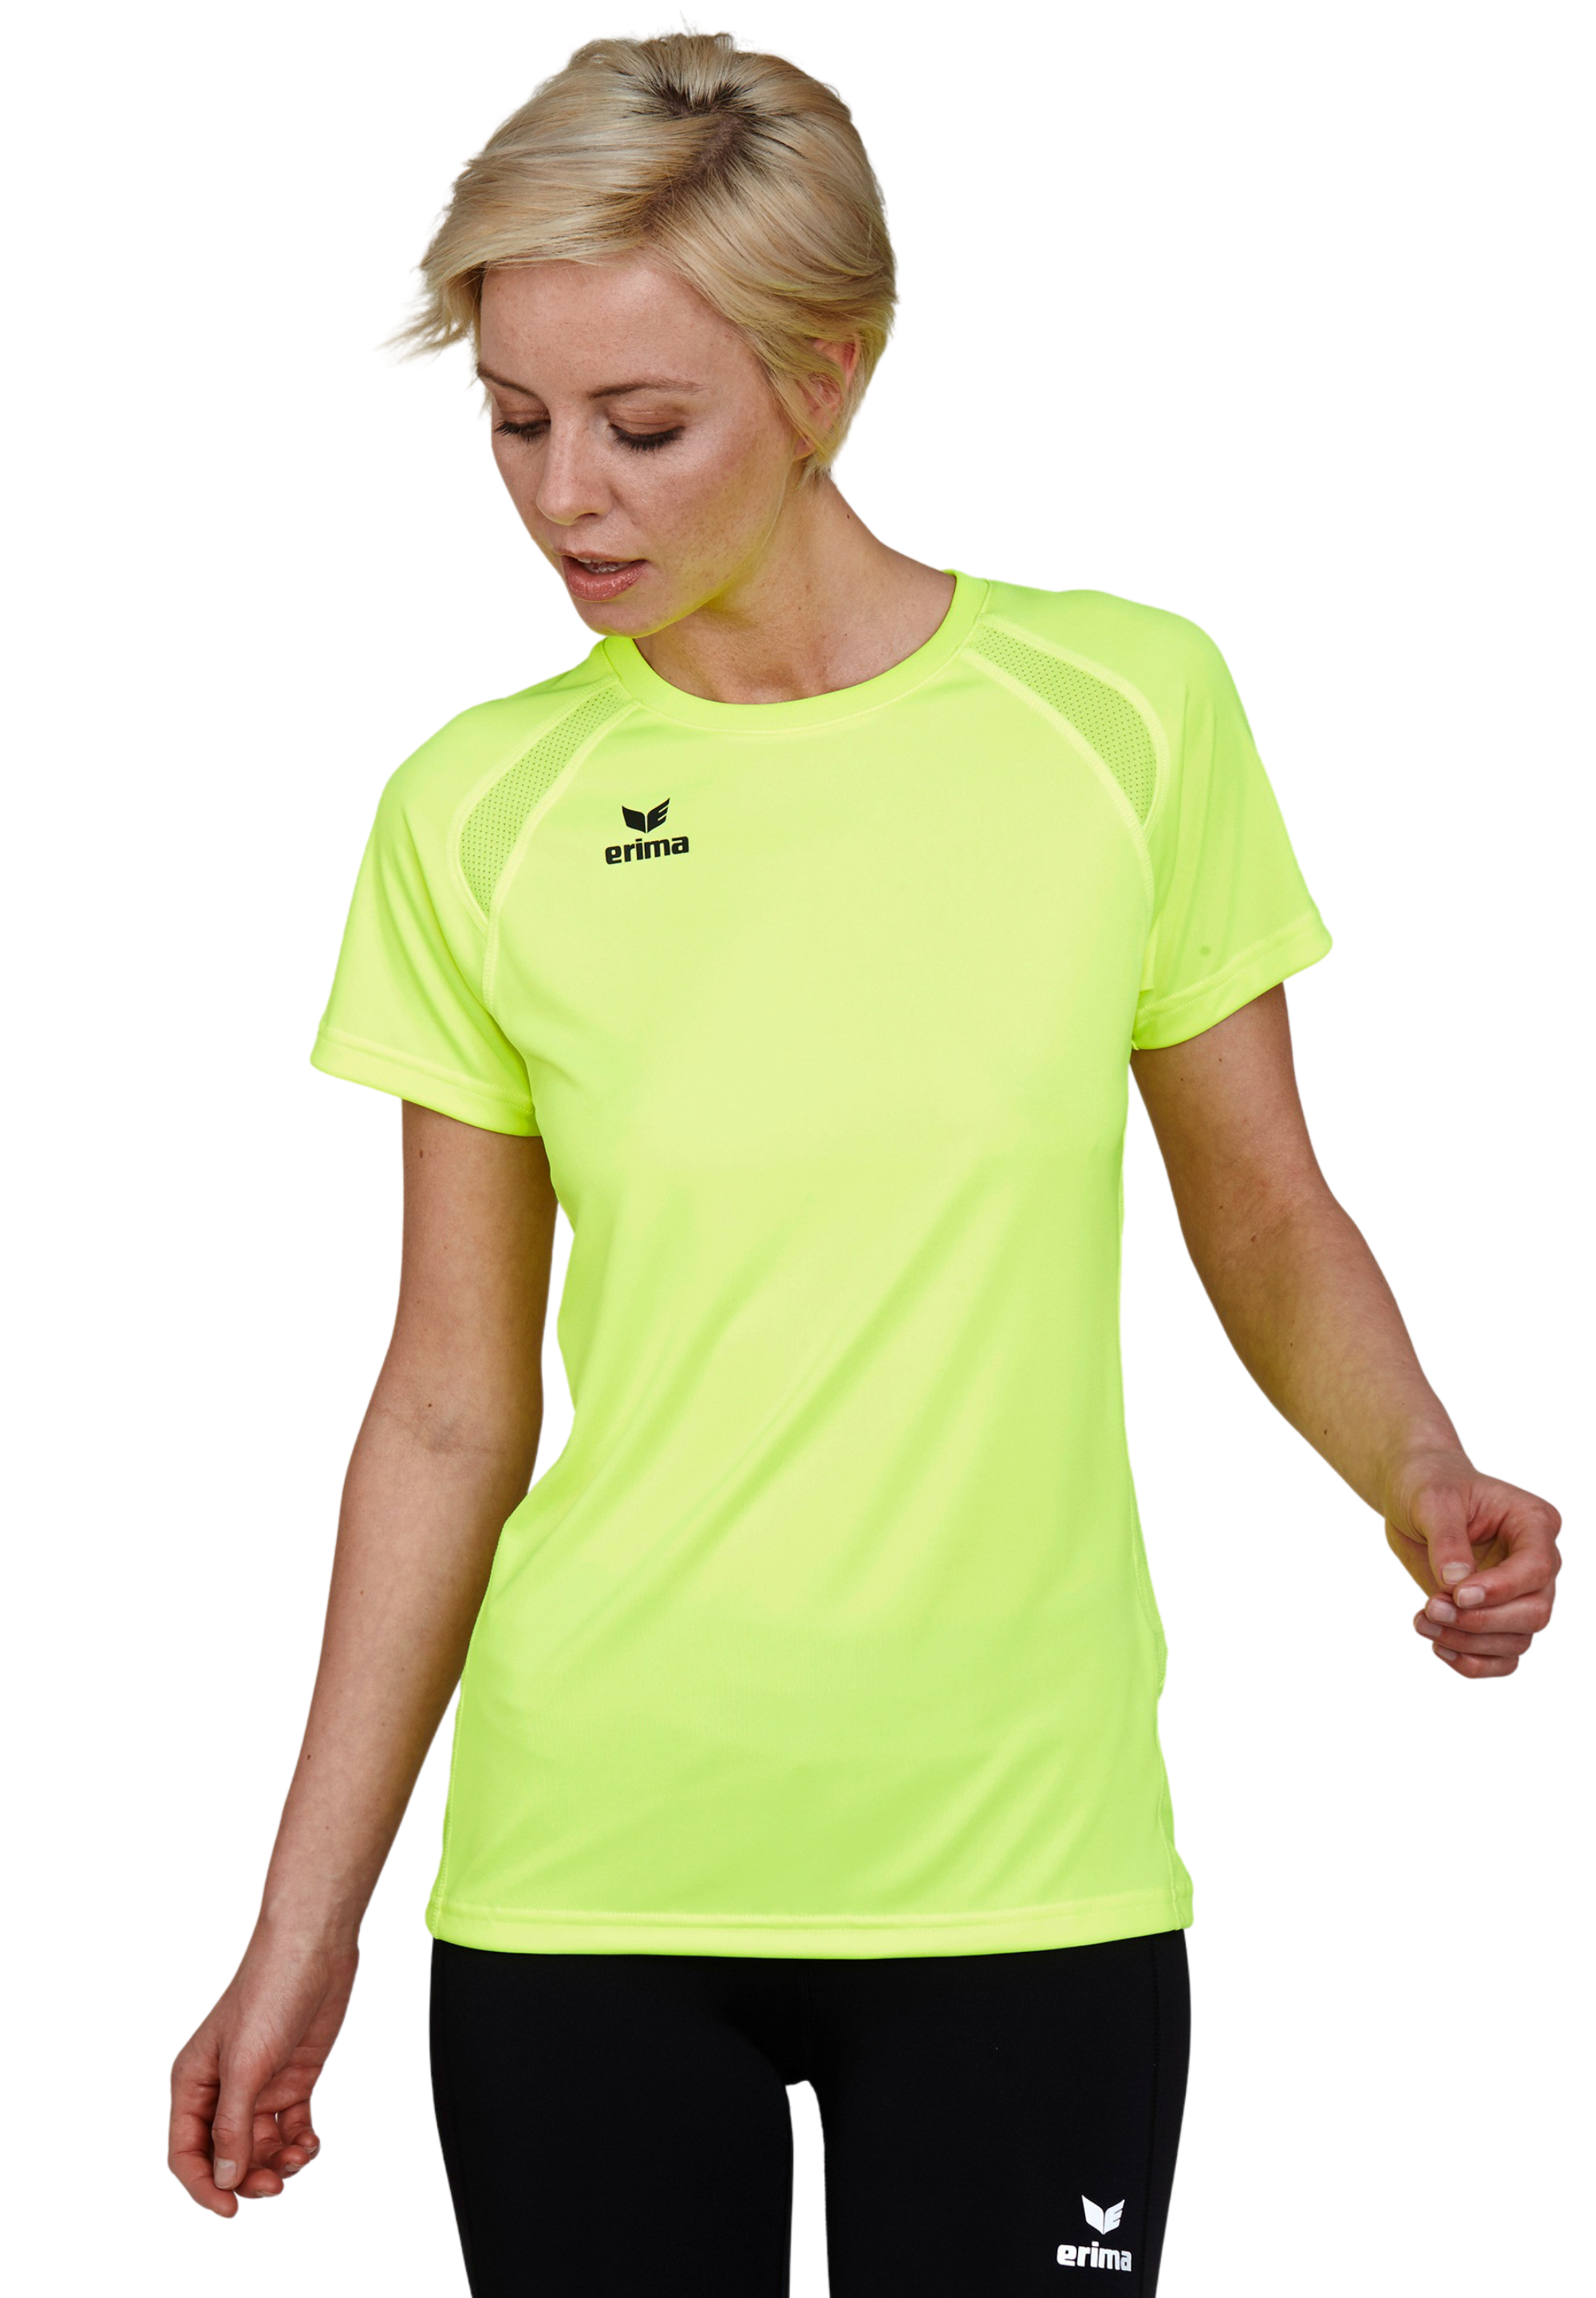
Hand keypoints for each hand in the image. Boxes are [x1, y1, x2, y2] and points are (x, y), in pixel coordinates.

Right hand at [169, 1923, 358, 2216]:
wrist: (314, 1948)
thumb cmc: (269, 1993)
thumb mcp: (245, 2065)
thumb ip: (233, 2125)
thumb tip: (225, 2180)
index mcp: (193, 2083)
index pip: (186, 2153)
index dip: (205, 2187)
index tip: (231, 2210)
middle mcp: (222, 2089)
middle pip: (226, 2157)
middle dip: (248, 2178)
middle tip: (275, 2185)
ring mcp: (258, 2085)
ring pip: (259, 2147)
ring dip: (278, 2163)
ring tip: (300, 2156)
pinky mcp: (291, 2079)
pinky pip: (288, 2128)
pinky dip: (299, 2143)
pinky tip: (311, 2142)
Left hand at [1384, 1450, 1561, 1678]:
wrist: (1413, 1496)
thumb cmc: (1428, 1485)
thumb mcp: (1432, 1500)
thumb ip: (1447, 1538)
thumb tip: (1456, 1583)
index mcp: (1533, 1522)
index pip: (1537, 1568)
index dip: (1500, 1589)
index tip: (1456, 1594)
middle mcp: (1536, 1562)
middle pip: (1534, 1612)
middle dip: (1480, 1620)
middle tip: (1430, 1608)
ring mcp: (1520, 1593)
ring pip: (1518, 1640)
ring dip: (1468, 1643)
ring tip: (1422, 1621)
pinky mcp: (1497, 1616)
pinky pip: (1503, 1657)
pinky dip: (1473, 1662)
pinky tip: (1438, 1646)